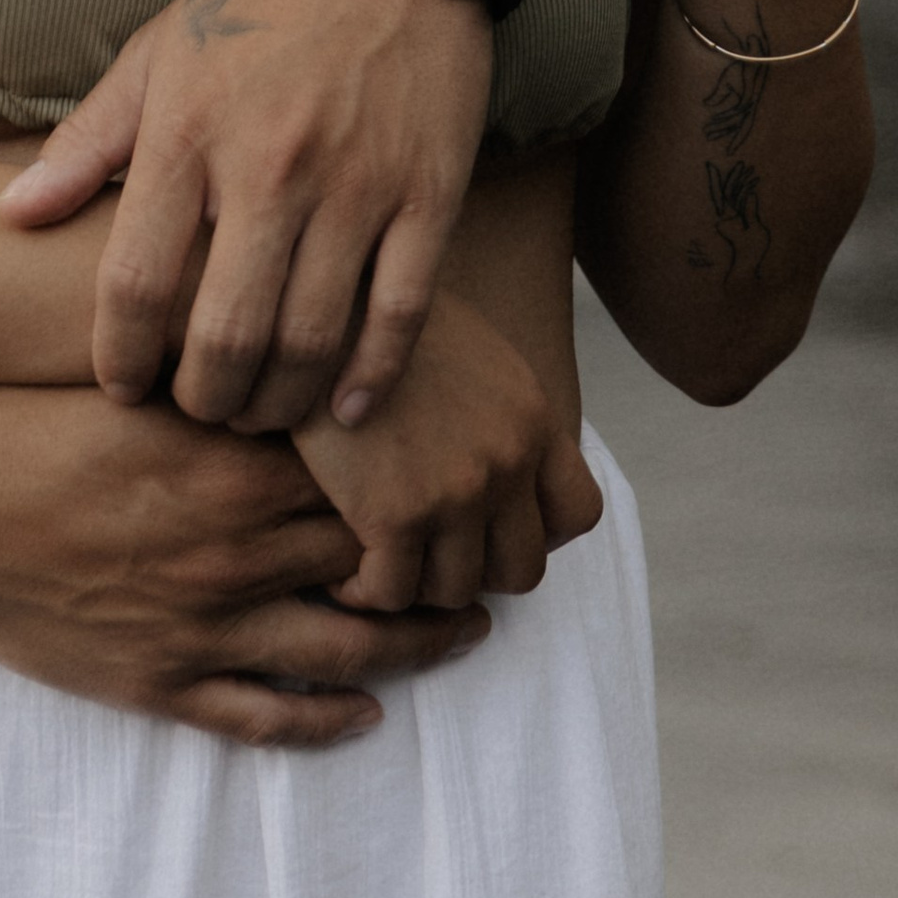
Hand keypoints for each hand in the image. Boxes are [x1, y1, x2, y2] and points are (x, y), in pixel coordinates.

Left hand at [0, 0, 491, 432]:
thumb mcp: (160, 51)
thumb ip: (87, 141)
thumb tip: (10, 214)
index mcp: (189, 131)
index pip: (135, 282)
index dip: (120, 357)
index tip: (120, 387)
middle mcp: (270, 166)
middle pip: (225, 335)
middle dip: (202, 398)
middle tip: (194, 409)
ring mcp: (357, 186)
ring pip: (311, 341)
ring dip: (277, 402)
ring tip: (254, 412)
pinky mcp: (431, 195)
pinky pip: (401, 315)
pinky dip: (371, 380)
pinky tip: (342, 411)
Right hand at [0, 379, 491, 746]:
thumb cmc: (27, 415)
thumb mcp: (137, 377)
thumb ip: (223, 365)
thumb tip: (297, 333)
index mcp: (233, 469)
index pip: (372, 481)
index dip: (436, 480)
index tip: (479, 471)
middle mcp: (234, 552)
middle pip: (378, 565)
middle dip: (447, 560)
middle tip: (501, 551)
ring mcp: (201, 625)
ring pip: (346, 651)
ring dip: (418, 646)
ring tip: (469, 632)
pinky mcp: (159, 681)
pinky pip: (265, 717)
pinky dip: (326, 721)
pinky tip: (366, 715)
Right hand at [290, 288, 601, 612]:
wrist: (319, 304)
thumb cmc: (380, 316)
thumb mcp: (468, 347)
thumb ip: (496, 406)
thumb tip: (488, 450)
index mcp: (530, 418)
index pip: (578, 513)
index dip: (537, 533)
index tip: (492, 527)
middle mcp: (507, 462)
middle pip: (522, 567)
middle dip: (478, 569)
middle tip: (432, 553)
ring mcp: (455, 493)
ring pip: (456, 589)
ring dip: (420, 584)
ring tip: (382, 562)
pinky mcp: (393, 515)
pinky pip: (393, 593)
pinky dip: (369, 592)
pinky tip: (345, 571)